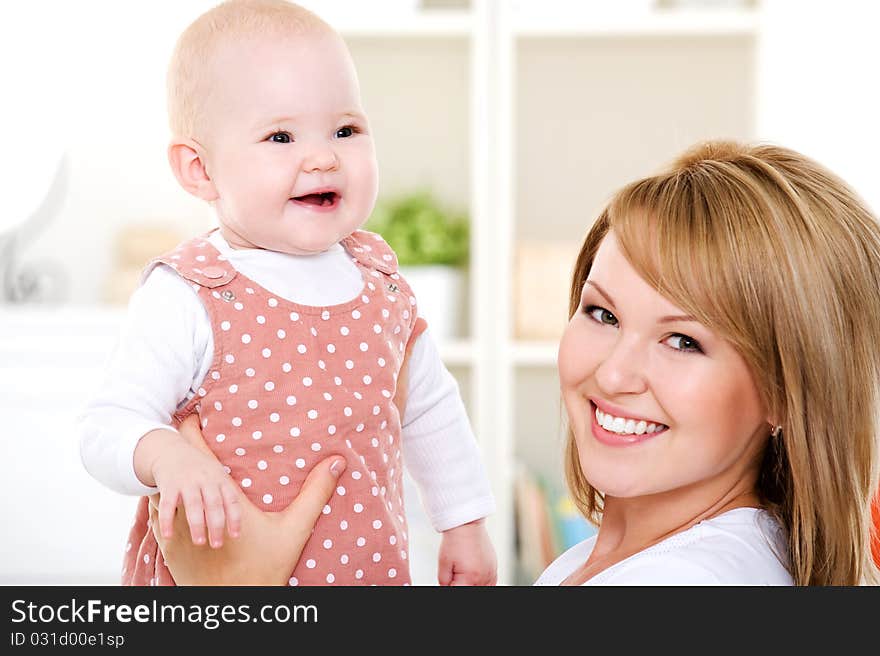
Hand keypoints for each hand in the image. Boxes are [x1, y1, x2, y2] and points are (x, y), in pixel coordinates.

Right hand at [143, 424, 241, 548]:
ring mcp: (186, 481)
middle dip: (217, 525)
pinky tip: (168, 535)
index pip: (231, 499)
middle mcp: (205, 479)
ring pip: (193, 504)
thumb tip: (237, 523)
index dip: (234, 518)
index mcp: (220, 479)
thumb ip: (226, 495)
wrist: (172, 451)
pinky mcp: (168, 484)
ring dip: (197, 524)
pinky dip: (167, 520)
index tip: (235, 535)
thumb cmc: (200, 471)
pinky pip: (167, 504)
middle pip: (214, 503)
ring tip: (199, 542)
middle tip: (217, 544)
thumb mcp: (217, 476)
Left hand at [149, 414, 346, 584]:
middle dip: (178, 453)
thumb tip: (338, 462)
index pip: (200, 455)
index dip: (192, 432)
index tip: (192, 416)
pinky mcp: (169, 550)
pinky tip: (163, 501)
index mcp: (222, 498)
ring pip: (160, 495)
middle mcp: (194, 511)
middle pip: (175, 472)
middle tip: (180, 434)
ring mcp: (178, 531)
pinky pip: (154, 520)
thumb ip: (316, 492)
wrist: (235, 606)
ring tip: (169, 468)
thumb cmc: (265, 567)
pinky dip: (158, 506)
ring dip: (167, 481)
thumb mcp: (295, 528)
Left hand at [437, 518, 496, 585]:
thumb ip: (445, 582)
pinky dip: (483, 583)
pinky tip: (475, 577)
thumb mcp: (443, 564)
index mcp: (470, 578)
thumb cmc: (455, 541)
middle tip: (457, 574)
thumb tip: (447, 588)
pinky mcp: (494, 568)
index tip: (450, 579)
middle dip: (462, 584)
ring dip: (473, 584)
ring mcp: (491, 573)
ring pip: (483, 588)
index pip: (459, 591)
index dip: (452, 585)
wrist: (467, 524)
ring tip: (466, 574)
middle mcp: (483, 577)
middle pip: (472, 590)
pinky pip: (491, 583)